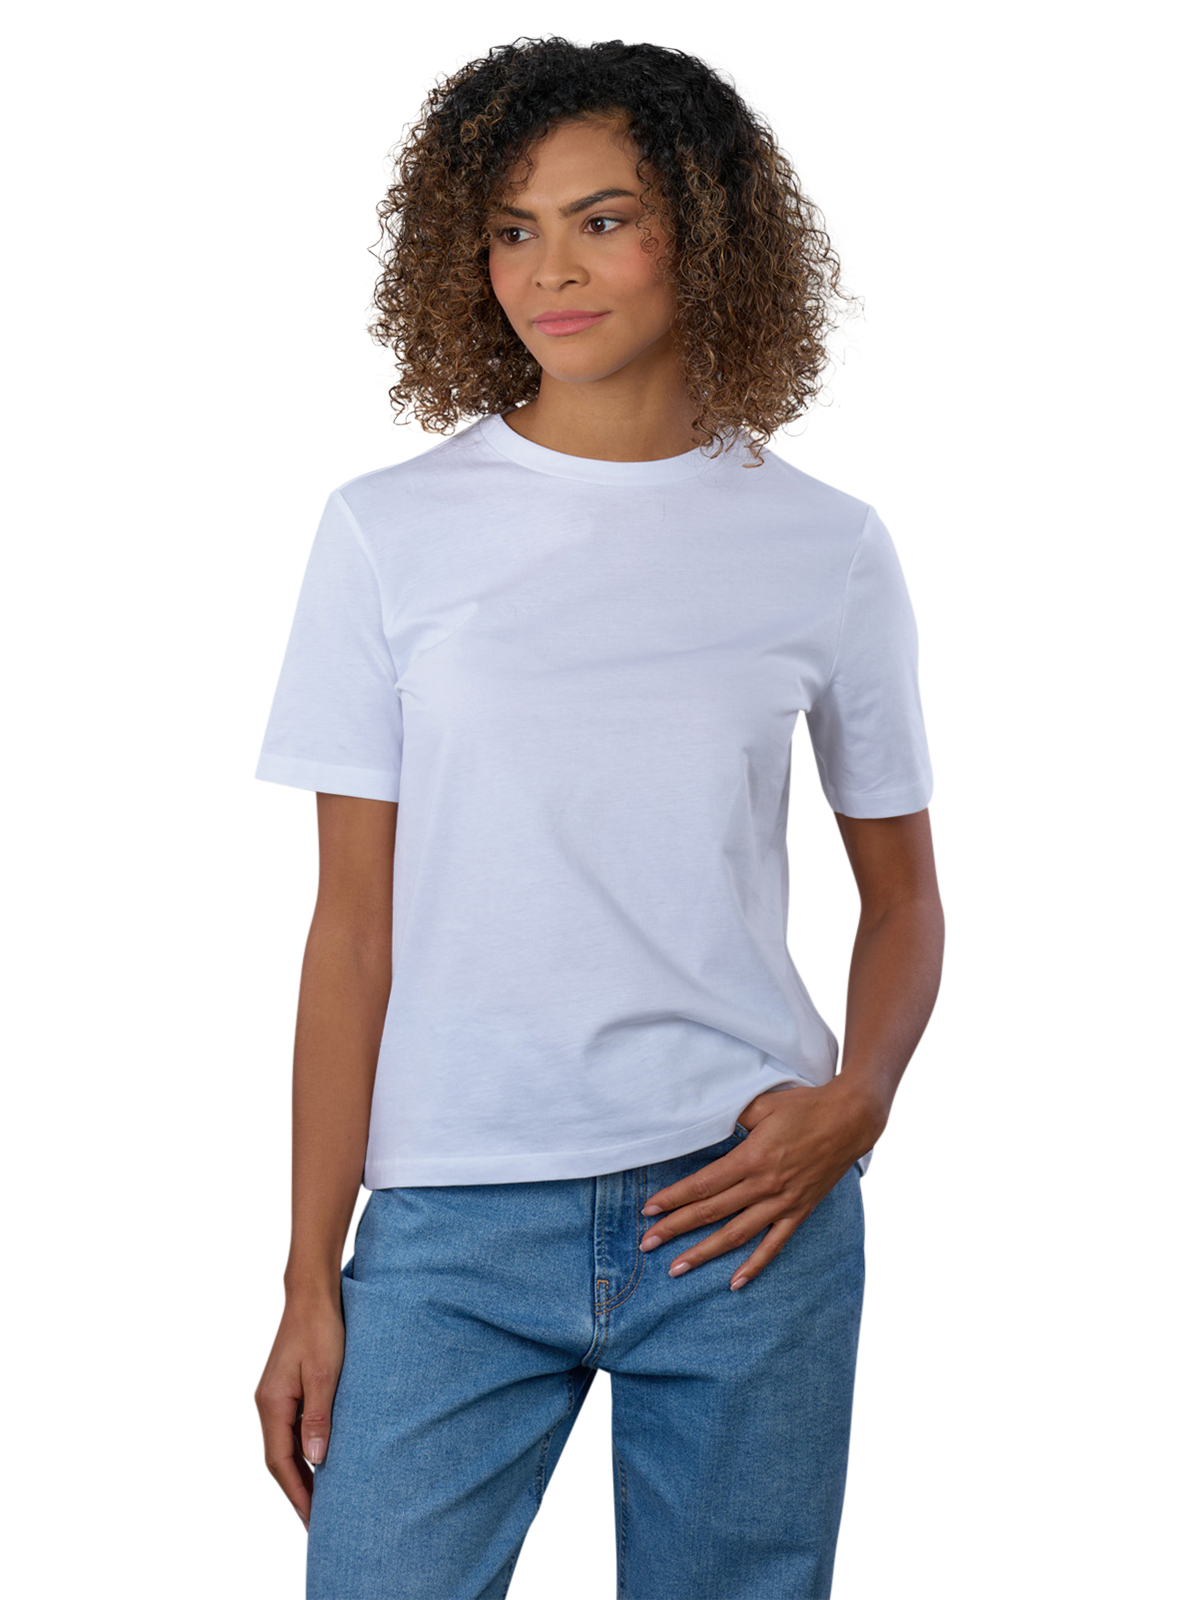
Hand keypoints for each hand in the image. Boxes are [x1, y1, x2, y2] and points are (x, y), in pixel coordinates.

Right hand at [253, 1296, 346, 1531]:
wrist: (311, 1296)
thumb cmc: (321, 1329)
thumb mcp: (327, 1374)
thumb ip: (319, 1416)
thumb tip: (315, 1459)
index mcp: (273, 1402)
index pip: (282, 1460)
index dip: (297, 1491)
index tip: (312, 1517)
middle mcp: (266, 1402)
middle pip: (278, 1458)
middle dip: (296, 1488)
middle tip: (315, 1518)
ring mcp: (272, 1395)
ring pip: (282, 1444)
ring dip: (298, 1471)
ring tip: (318, 1496)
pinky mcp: (282, 1387)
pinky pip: (287, 1428)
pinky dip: (299, 1449)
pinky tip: (315, 1457)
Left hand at [638, 1079, 886, 1290]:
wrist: (850, 1120)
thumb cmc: (805, 1106)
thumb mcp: (763, 1103)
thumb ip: (732, 1114)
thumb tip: (706, 1118)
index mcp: (752, 1158)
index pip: (703, 1185)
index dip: (673, 1199)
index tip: (649, 1211)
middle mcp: (765, 1185)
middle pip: (711, 1212)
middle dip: (675, 1229)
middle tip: (646, 1244)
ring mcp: (783, 1203)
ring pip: (736, 1235)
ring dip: (704, 1253)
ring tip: (676, 1268)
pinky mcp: (799, 1211)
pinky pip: (774, 1245)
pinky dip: (754, 1265)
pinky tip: (735, 1282)